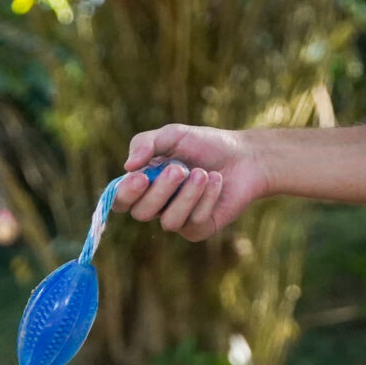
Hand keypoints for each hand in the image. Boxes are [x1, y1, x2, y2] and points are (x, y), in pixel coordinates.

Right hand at [117, 124, 263, 239]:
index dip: (126, 194)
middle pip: (141, 213)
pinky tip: (216, 181)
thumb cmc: (205, 145)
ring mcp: (177, 219)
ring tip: (202, 173)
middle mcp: (157, 205)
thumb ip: (145, 144)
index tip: (140, 177)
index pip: (121, 200)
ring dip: (187, 195)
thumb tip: (127, 166)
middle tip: (179, 169)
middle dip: (160, 191)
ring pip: (169, 222)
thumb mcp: (173, 135)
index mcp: (144, 184)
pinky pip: (194, 222)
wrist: (244, 156)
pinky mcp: (199, 229)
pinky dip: (206, 199)